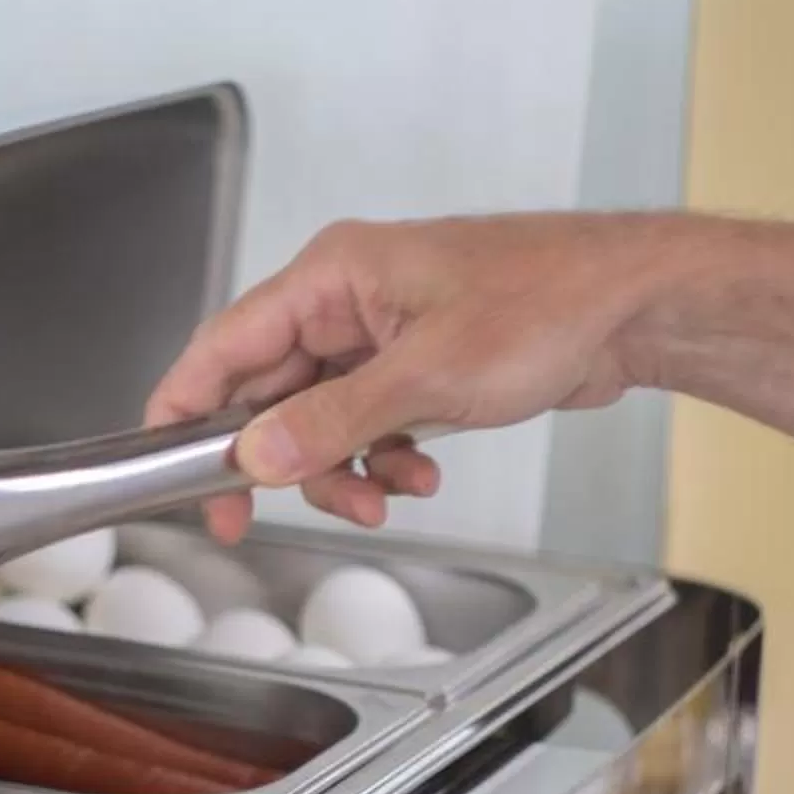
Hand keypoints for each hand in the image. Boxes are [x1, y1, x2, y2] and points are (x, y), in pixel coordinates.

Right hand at [144, 213, 692, 539]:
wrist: (632, 308)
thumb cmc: (548, 302)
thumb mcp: (428, 377)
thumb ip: (334, 422)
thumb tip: (259, 458)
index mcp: (333, 276)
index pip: (225, 344)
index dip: (185, 409)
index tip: (160, 466)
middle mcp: (348, 299)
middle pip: (269, 393)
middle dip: (282, 460)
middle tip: (259, 518)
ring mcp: (382, 333)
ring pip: (321, 418)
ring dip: (342, 468)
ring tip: (385, 496)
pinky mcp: (416, 364)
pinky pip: (368, 422)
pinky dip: (384, 457)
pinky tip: (420, 472)